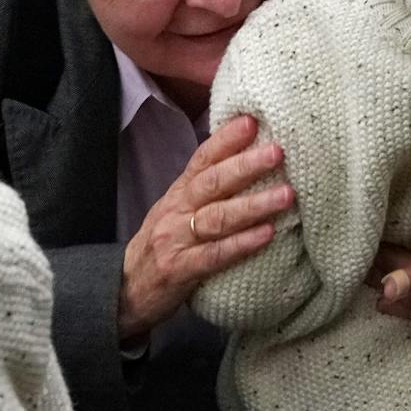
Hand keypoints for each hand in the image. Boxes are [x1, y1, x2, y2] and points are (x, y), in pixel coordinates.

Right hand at [117, 115, 290, 341]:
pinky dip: (241, 244)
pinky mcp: (180, 270)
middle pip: (212, 183)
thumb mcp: (178, 209)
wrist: (124, 289)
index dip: (226, 140)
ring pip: (217, 218)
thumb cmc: (164, 244)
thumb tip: (248, 158)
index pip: (202, 159)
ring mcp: (177, 240)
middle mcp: (177, 210)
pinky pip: (215, 255)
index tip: (251, 121)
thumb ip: (207, 188)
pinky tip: (267, 234)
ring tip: (286, 194)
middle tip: (277, 151)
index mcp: (179, 192)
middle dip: (246, 165)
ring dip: (253, 204)